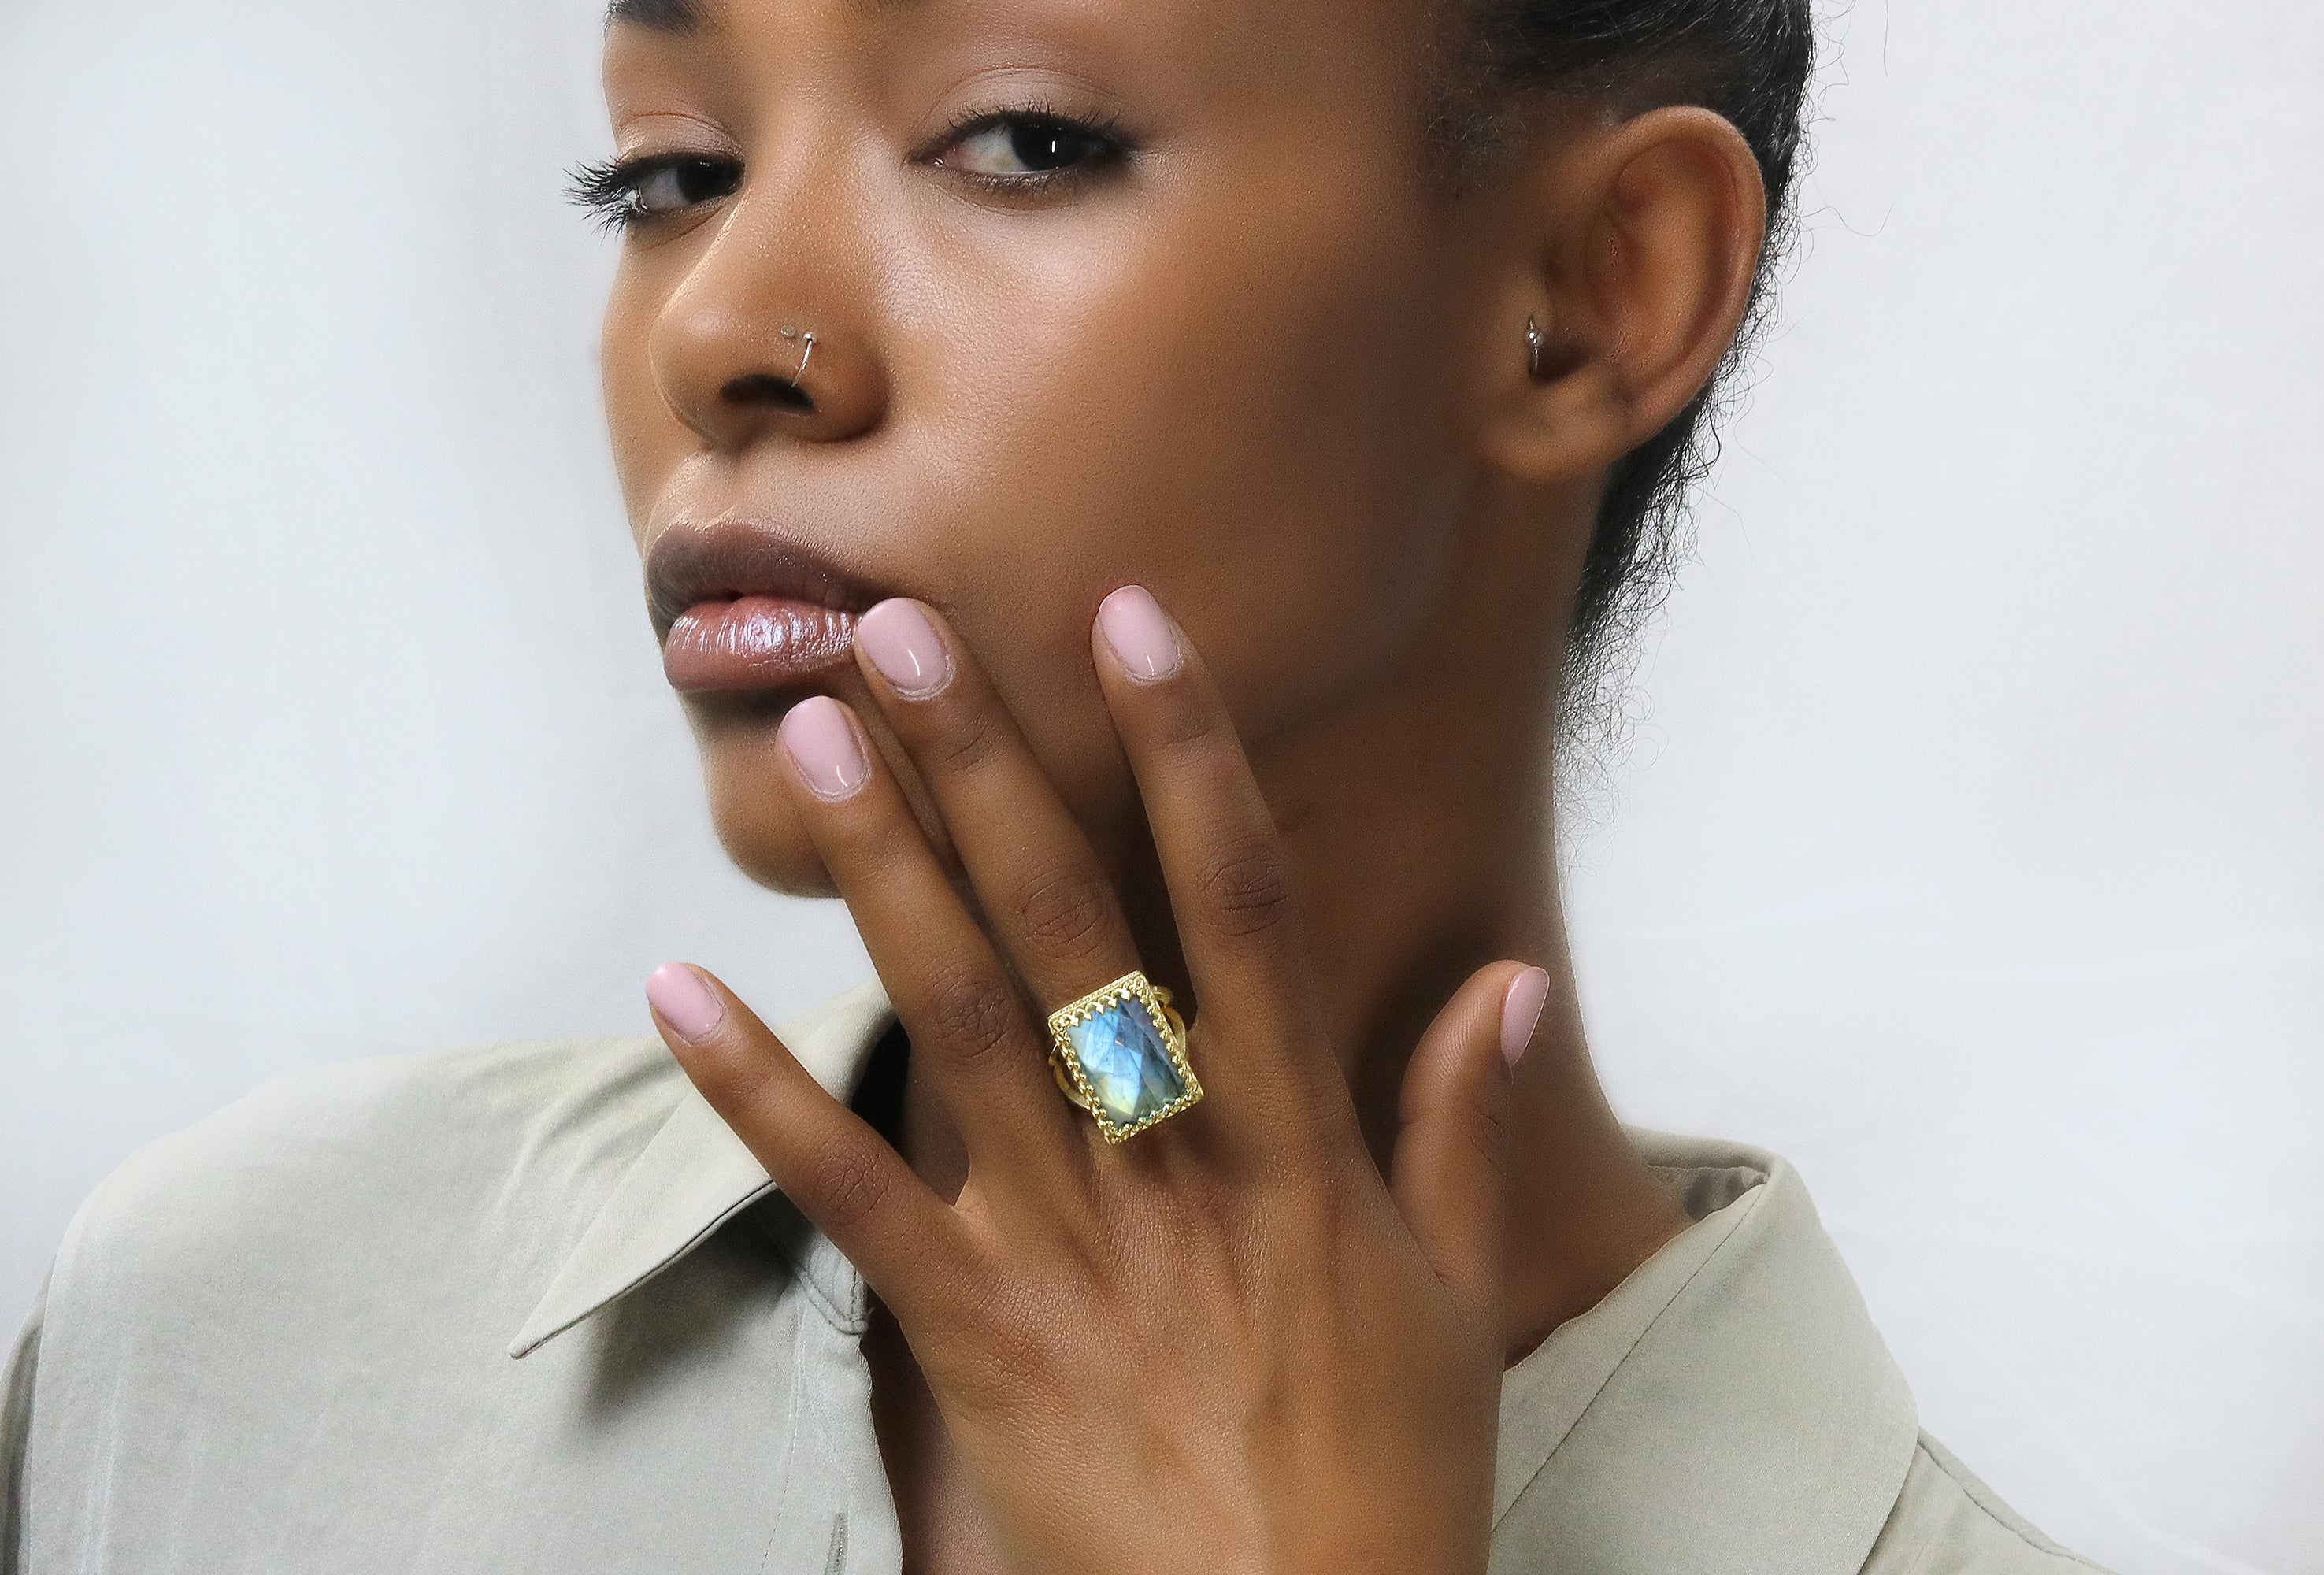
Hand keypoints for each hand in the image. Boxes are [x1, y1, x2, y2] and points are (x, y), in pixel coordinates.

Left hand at [643, 586, 1540, 1573]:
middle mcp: (1169, 1165)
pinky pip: (853, 1196)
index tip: (1131, 621)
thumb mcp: (1452, 1298)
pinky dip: (762, 1094)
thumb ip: (1458, 1128)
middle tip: (906, 631)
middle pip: (1068, 930)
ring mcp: (1060, 1245)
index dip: (1186, 753)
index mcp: (1293, 1146)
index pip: (1240, 905)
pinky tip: (681, 994)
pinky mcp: (972, 1330)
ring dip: (885, 872)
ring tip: (821, 742)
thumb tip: (1507, 983)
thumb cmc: (1383, 1481)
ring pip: (959, 1023)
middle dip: (989, 768)